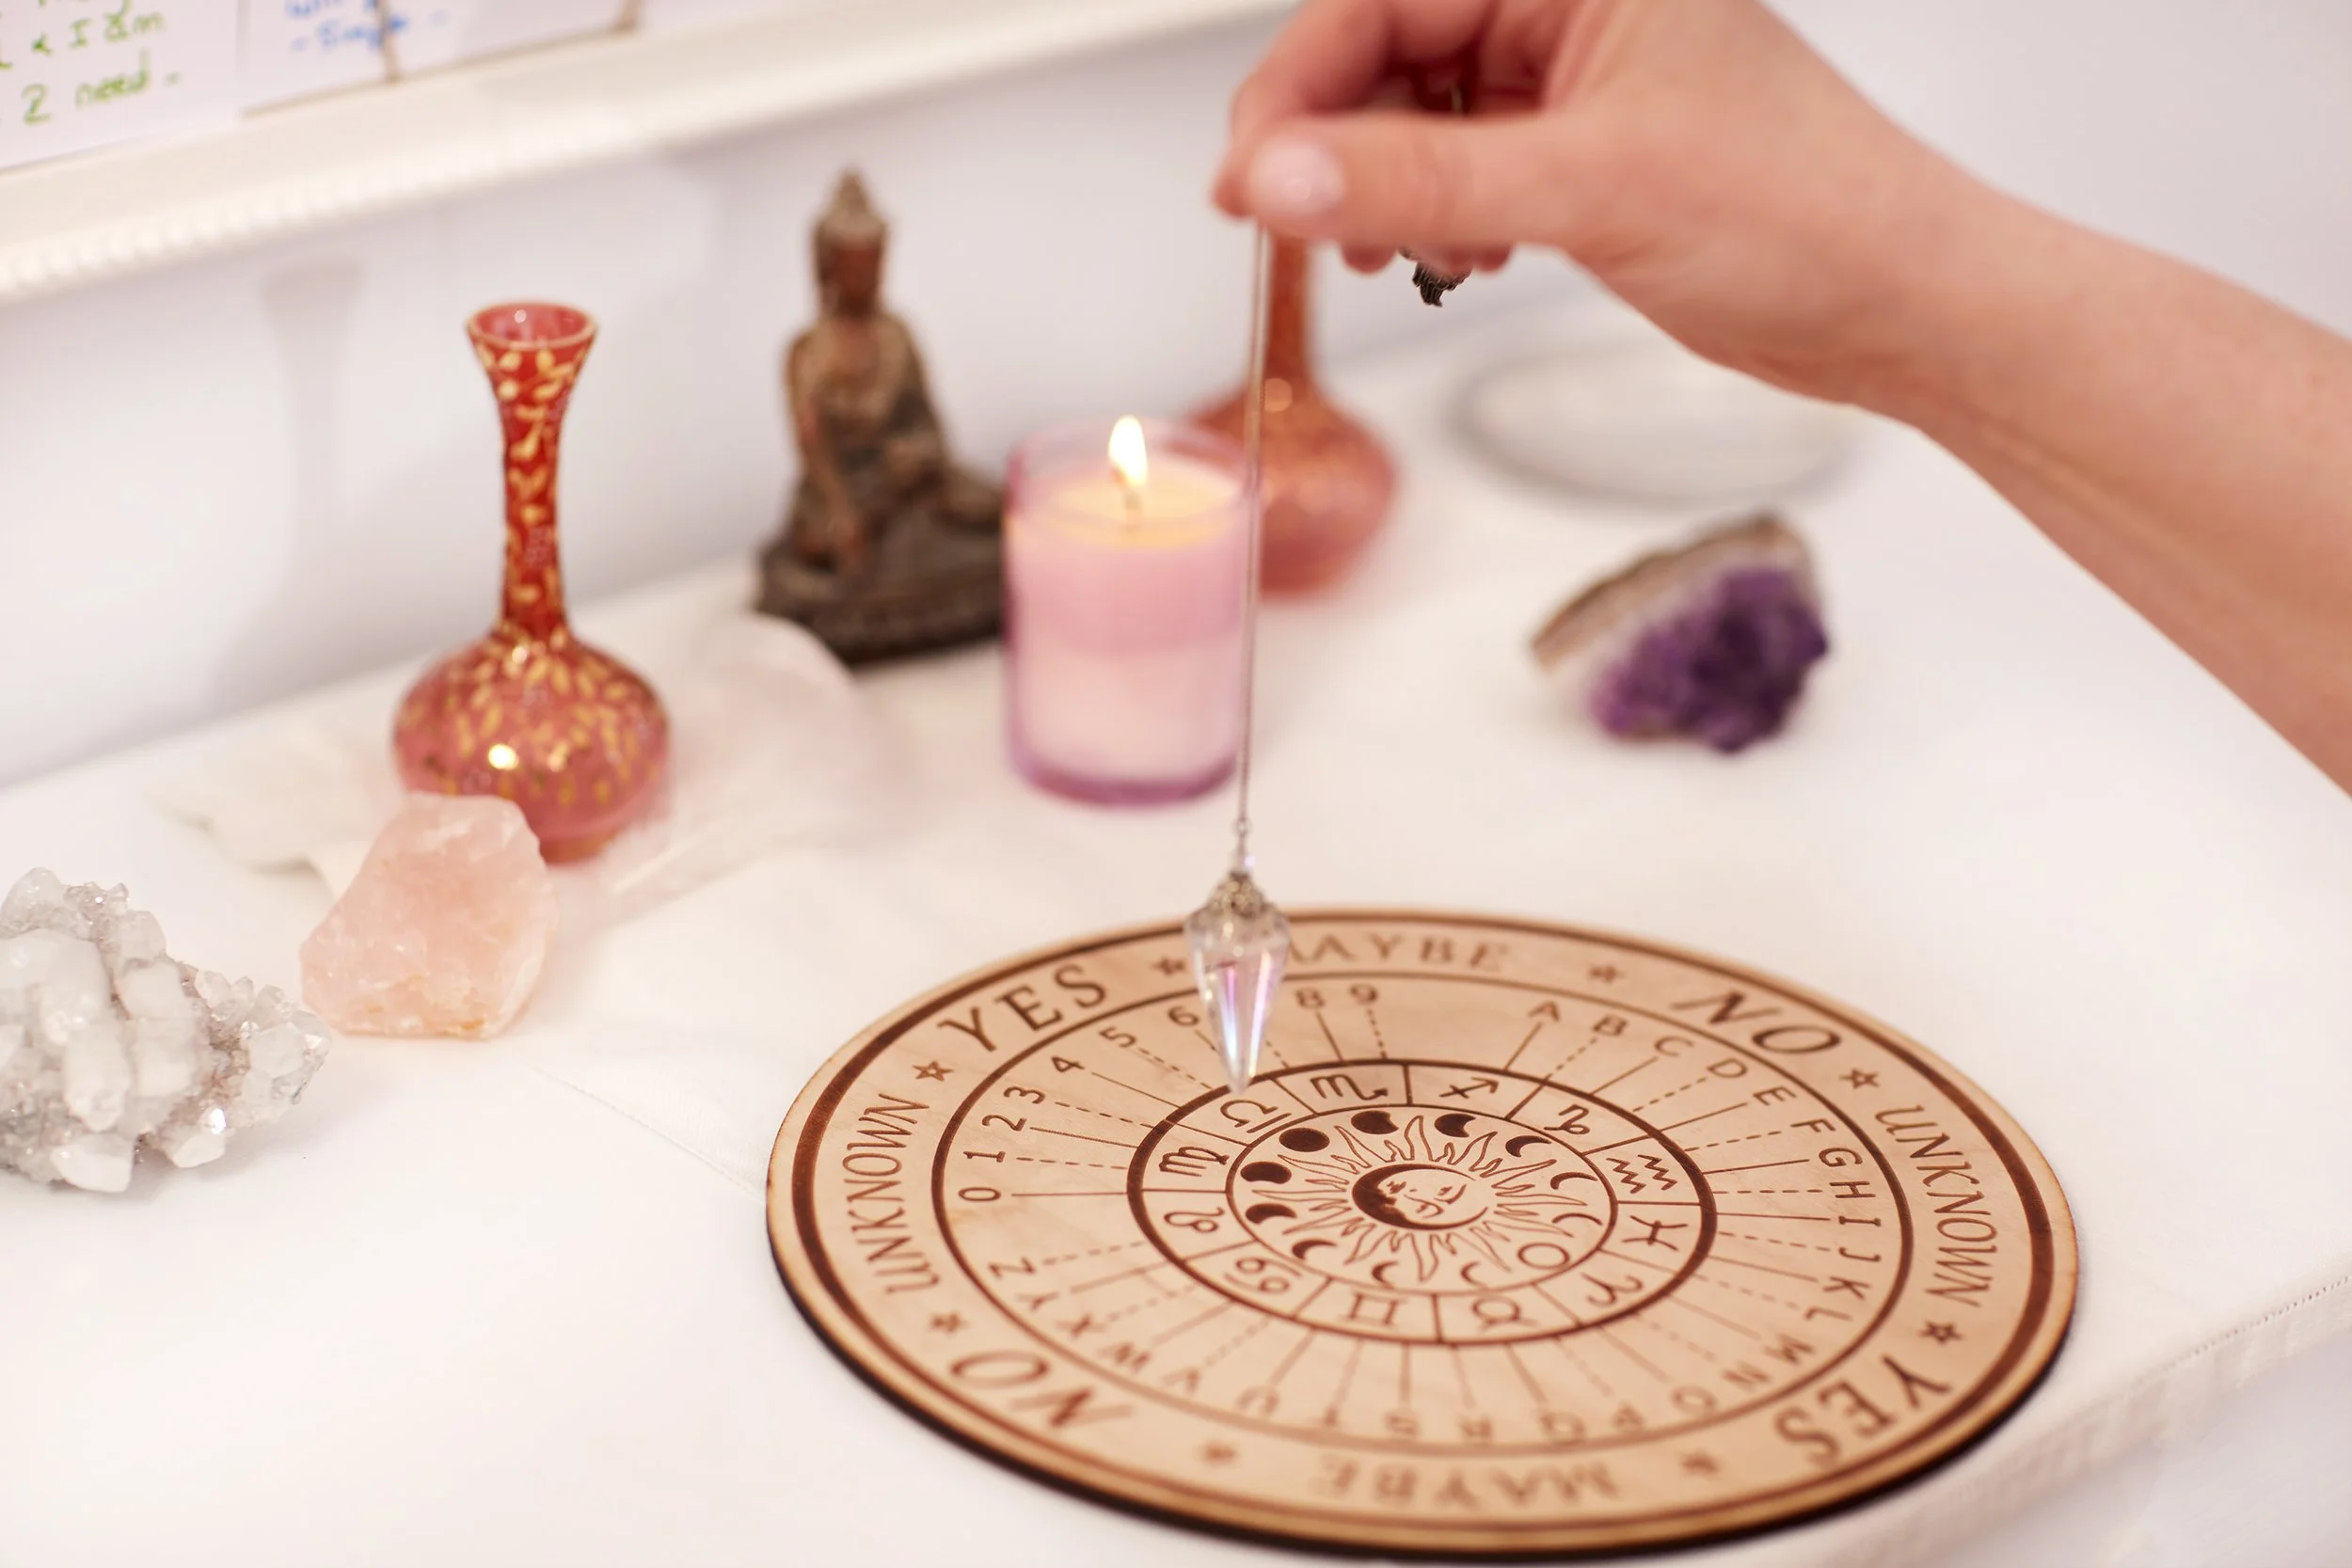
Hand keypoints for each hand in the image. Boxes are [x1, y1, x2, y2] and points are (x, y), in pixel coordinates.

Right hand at [1213, 0, 1993, 409]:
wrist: (1899, 304)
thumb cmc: (1806, 212)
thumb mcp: (1588, 189)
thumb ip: (1420, 180)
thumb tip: (1278, 176)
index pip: (1382, 2)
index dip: (1295, 88)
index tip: (1243, 177)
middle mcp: (1572, 9)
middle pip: (1385, 52)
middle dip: (1330, 142)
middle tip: (1284, 221)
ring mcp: (1574, 80)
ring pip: (1415, 115)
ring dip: (1377, 186)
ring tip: (1384, 248)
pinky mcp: (1580, 152)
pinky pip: (1459, 165)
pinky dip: (1434, 215)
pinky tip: (1456, 257)